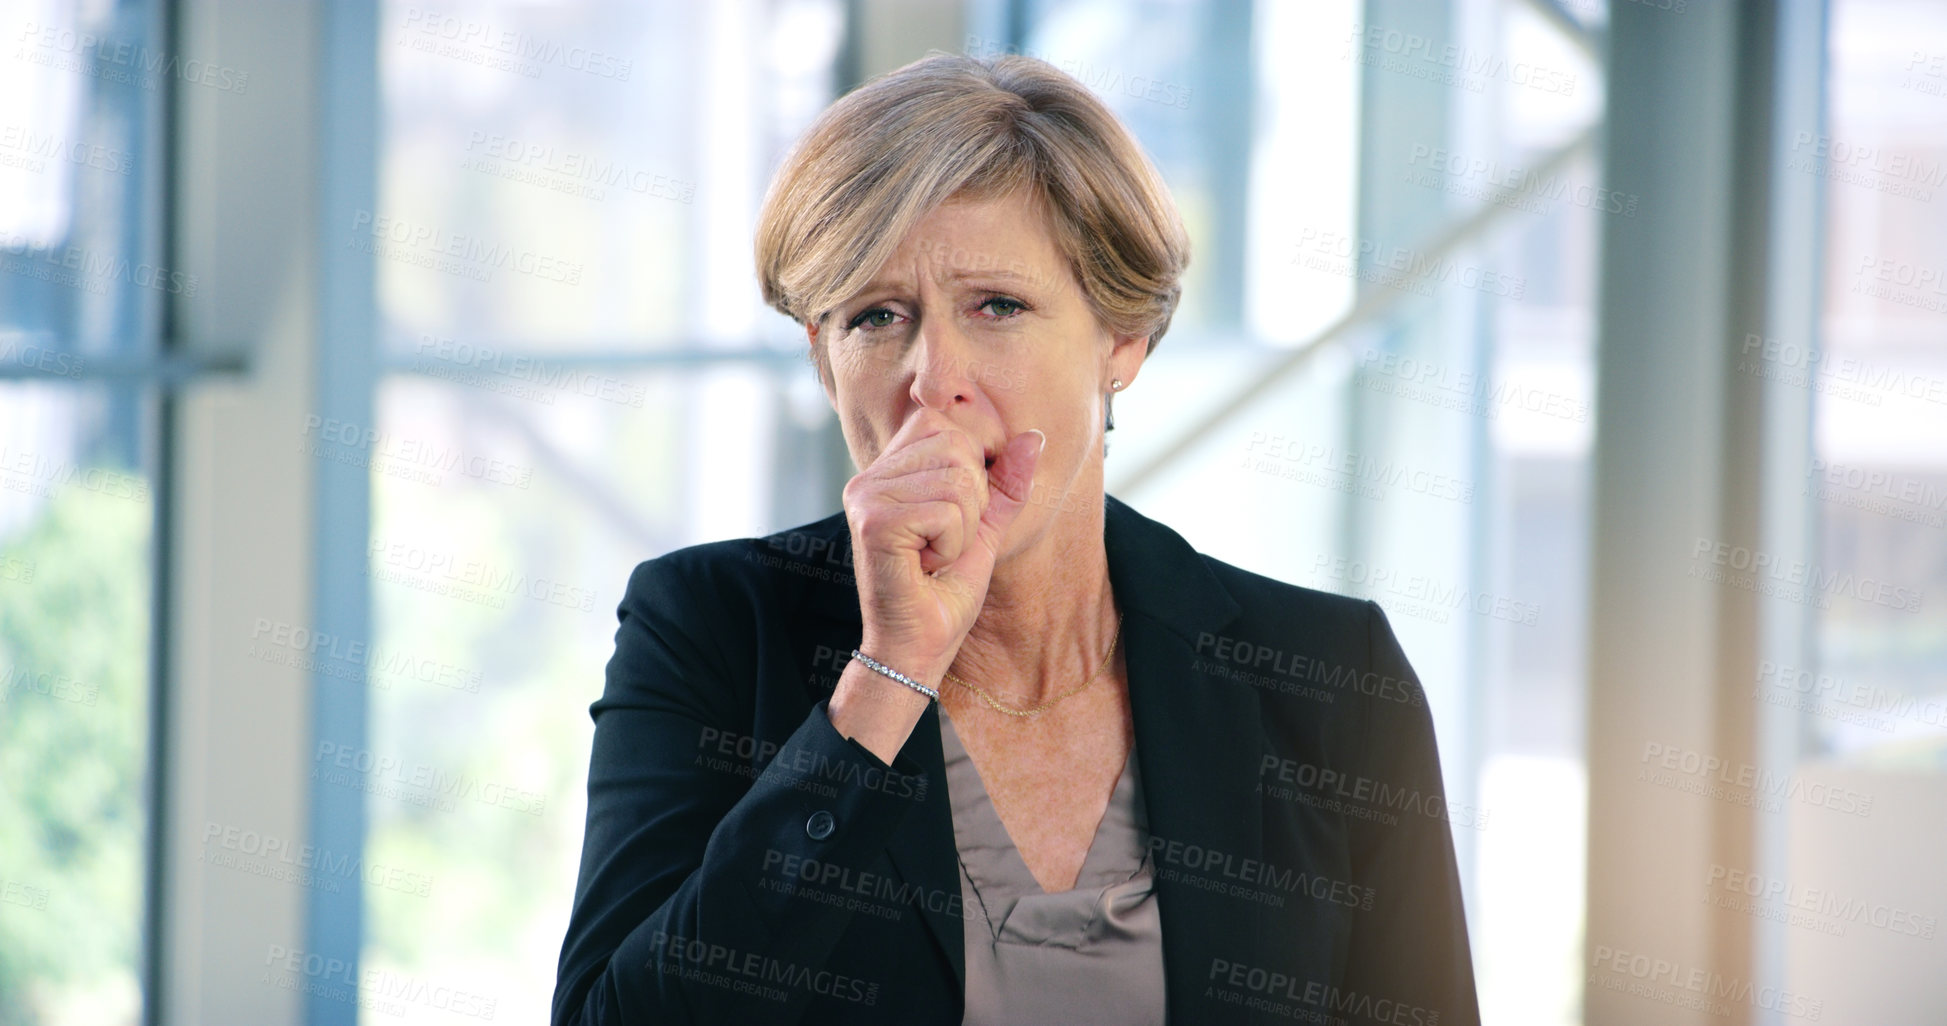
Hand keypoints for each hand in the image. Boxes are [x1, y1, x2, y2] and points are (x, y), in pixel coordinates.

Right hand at [841, 408, 1044, 683]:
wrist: (917, 649)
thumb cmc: (944, 592)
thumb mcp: (985, 528)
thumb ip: (1006, 483)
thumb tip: (1033, 436)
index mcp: (887, 471)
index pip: (941, 422)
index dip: (970, 463)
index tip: (956, 516)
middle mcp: (869, 478)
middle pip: (955, 445)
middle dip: (972, 500)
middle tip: (944, 542)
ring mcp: (867, 498)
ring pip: (957, 479)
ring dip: (963, 528)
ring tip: (935, 556)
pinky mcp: (875, 523)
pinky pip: (946, 511)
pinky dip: (952, 545)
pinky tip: (927, 566)